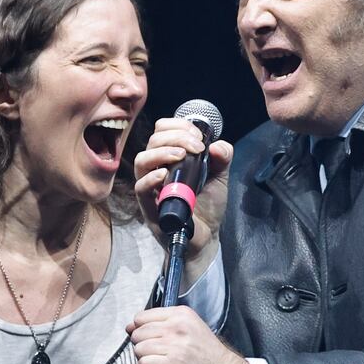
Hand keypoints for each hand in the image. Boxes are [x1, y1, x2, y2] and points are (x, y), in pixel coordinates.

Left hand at [127, 306, 256, 363]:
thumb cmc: (210, 359)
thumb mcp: (190, 331)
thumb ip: (162, 326)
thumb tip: (130, 327)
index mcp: (182, 314)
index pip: (142, 317)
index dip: (140, 331)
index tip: (147, 341)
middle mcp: (178, 326)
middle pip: (138, 333)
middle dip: (141, 347)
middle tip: (156, 357)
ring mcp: (176, 345)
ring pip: (139, 349)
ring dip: (143, 361)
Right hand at [134, 117, 232, 275]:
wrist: (206, 237)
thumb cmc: (207, 205)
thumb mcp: (219, 177)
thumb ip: (222, 158)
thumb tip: (217, 145)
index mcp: (170, 158)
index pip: (162, 132)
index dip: (178, 126)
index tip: (198, 136)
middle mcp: (157, 169)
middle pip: (152, 142)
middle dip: (175, 137)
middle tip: (196, 147)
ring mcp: (152, 189)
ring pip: (141, 161)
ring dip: (161, 153)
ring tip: (181, 155)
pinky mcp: (149, 208)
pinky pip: (140, 189)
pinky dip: (150, 179)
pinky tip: (164, 176)